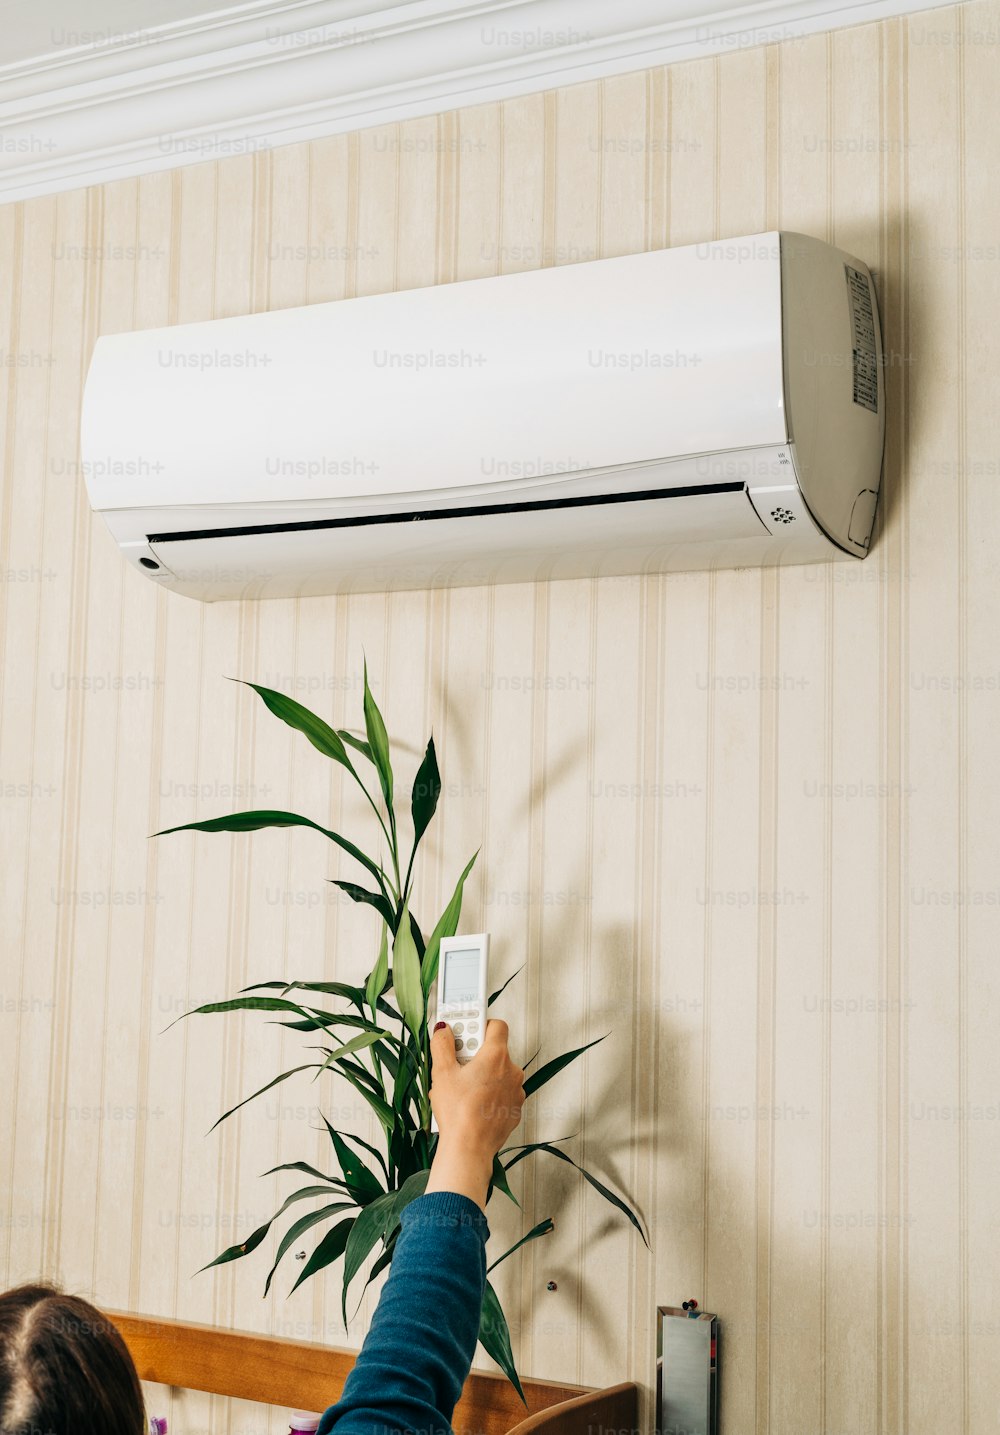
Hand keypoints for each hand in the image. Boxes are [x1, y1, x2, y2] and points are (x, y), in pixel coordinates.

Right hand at [425, 1019, 524, 1210]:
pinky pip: (501, 1093)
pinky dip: (489, 1094)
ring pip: (497, 1073)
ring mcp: (516, 1091)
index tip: (464, 1031)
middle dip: (475, 1054)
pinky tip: (472, 1104)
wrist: (469, 1149)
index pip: (496, 1025)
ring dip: (482, 1076)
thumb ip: (442, 1044)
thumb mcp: (442, 1072)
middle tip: (456, 1064)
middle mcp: (512, 1071)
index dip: (479, 1024)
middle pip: (494, 1050)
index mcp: (496, 1056)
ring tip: (461, 1089)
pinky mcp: (514, 1109)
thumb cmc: (458, 1113)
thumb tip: (443, 1029)